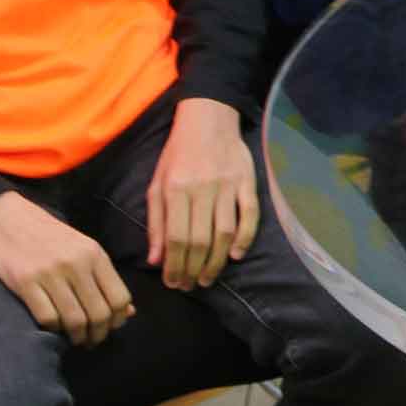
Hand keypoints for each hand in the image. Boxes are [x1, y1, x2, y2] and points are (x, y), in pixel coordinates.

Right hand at [0, 192, 134, 346]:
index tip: (110, 328)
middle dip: (98, 334)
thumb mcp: (82, 248)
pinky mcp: (24, 282)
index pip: (119, 298)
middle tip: (91, 341)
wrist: (3, 217)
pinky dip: (53, 330)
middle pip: (99, 313)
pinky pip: (47, 318)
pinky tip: (53, 328)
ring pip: (75, 320)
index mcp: (95, 254)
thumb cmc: (46, 235)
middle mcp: (76, 263)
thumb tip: (128, 311)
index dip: (118, 320)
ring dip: (77, 337)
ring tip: (75, 339)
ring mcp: (50, 273)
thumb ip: (103, 277)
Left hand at [148, 98, 259, 289]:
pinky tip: (236, 255)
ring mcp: (228, 185)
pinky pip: (249, 214)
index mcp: (176, 189)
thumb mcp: (157, 184)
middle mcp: (202, 189)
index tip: (173, 283)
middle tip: (190, 286)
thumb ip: (156, 223)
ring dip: (216, 261)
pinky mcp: (247, 181)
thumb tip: (155, 260)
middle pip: (200, 240)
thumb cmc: (178, 154)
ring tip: (207, 278)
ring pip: (224, 232)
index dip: (175, 265)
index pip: (176, 237)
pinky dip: (245, 237)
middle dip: (193, 269)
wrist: (208, 119)